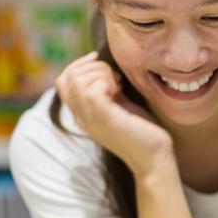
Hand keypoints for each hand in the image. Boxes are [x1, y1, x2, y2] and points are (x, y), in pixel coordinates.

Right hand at [55, 51, 175, 177]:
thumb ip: (108, 90)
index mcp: (82, 113)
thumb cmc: (142, 131)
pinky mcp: (105, 119)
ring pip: (78, 81)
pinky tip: (120, 91)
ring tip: (118, 84)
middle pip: (67, 77)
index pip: (62, 81)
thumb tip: (103, 67)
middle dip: (92, 66)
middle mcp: (81, 117)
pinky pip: (92, 90)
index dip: (79, 64)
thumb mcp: (120, 105)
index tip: (99, 60)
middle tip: (115, 77)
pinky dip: (106, 81)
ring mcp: (90, 119)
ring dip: (100, 72)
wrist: (154, 158)